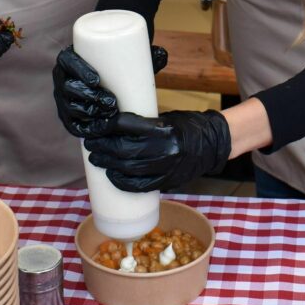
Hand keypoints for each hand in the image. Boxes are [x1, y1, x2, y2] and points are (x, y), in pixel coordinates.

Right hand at [53, 43, 169, 137]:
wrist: (108, 75)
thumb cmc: (117, 63)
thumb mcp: (130, 56)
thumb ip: (147, 54)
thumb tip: (162, 54)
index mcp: (70, 59)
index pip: (68, 62)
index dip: (79, 71)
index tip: (98, 80)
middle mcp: (62, 78)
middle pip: (69, 88)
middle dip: (88, 97)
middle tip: (112, 103)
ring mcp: (64, 98)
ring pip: (70, 107)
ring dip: (88, 114)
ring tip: (109, 116)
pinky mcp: (69, 115)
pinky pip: (72, 124)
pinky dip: (82, 129)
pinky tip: (93, 133)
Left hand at [84, 109, 231, 192]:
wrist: (213, 144)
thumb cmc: (186, 126)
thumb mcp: (166, 118)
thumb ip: (143, 124)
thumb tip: (113, 126)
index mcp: (164, 128)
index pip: (128, 125)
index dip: (107, 126)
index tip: (95, 125)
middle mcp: (166, 149)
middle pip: (125, 149)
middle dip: (103, 146)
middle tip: (91, 143)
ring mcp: (167, 168)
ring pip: (129, 169)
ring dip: (108, 164)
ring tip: (96, 158)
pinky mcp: (168, 181)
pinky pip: (141, 186)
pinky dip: (123, 182)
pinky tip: (111, 176)